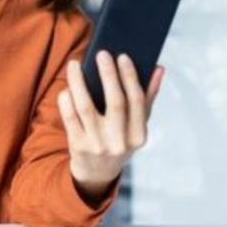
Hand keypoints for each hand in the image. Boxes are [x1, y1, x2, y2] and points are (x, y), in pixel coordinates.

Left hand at [57, 50, 164, 202]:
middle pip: (115, 103)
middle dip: (108, 75)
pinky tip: (67, 86)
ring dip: (79, 82)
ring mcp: (97, 145)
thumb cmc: (120, 139)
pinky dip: (67, 99)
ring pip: (86, 107)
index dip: (131, 77)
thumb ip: (148, 97)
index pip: (137, 102)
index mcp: (138, 135)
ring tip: (75, 64)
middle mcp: (119, 142)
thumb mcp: (137, 125)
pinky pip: (69, 117)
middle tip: (102, 54)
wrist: (96, 173)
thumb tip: (159, 68)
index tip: (123, 56)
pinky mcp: (77, 146)